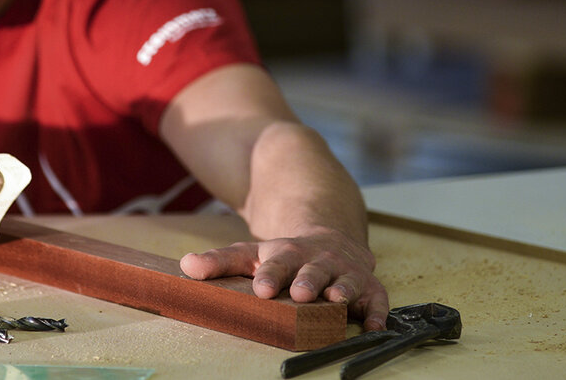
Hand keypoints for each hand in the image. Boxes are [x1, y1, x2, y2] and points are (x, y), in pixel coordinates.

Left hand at [179, 227, 388, 330]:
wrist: (330, 240)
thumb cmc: (286, 255)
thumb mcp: (251, 253)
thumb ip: (220, 262)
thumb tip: (187, 267)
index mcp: (287, 254)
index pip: (275, 263)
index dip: (269, 275)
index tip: (262, 288)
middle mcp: (318, 262)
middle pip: (312, 270)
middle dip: (308, 281)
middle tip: (301, 294)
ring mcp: (344, 274)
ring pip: (345, 281)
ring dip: (342, 291)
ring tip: (337, 302)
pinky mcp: (368, 287)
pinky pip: (377, 299)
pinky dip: (378, 312)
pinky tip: (374, 325)